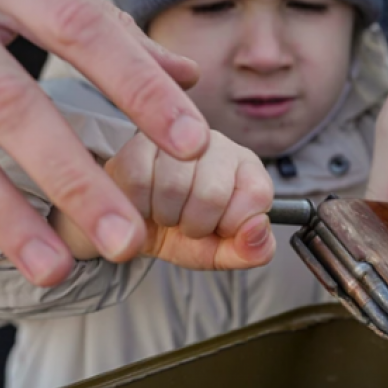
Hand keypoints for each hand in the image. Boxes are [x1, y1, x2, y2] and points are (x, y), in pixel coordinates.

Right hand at [51, 131, 275, 269]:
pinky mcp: (134, 142)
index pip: (256, 193)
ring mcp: (174, 136)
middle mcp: (214, 141)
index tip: (219, 229)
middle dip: (196, 225)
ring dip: (166, 216)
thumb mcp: (220, 251)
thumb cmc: (181, 235)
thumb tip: (257, 230)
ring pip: (175, 185)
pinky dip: (139, 208)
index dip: (234, 224)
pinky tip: (142, 206)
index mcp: (244, 166)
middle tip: (186, 224)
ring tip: (164, 214)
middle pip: (214, 192)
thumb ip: (251, 249)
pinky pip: (138, 180)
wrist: (129, 231)